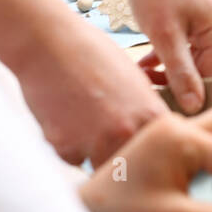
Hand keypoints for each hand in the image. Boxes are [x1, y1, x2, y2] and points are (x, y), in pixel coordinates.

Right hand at [16, 10, 167, 167]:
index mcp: (151, 116)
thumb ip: (146, 111)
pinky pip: (73, 159)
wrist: (50, 44)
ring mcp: (96, 142)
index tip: (138, 143)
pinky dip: (69, 146)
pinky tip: (65, 119)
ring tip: (84, 123)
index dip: (148, 148)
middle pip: (132, 165)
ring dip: (94, 152)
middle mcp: (127, 133)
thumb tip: (154, 133)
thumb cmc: (93, 55)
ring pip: (102, 166)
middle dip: (121, 154)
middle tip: (106, 134)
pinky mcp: (65, 147)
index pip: (161, 150)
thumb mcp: (135, 80)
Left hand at [123, 0, 211, 114]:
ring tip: (141, 77)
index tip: (160, 105)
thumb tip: (194, 107)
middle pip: (205, 69)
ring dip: (169, 70)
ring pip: (194, 61)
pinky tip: (146, 65)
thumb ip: (181, 73)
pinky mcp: (201, 20)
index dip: (186, 93)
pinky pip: (189, 48)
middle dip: (175, 81)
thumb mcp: (164, 37)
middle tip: (145, 90)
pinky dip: (168, 56)